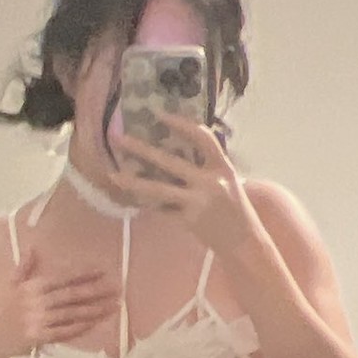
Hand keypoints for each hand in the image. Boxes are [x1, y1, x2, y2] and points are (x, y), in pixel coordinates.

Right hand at [0, 245, 118, 357]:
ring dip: (95, 309)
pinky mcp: (40, 337)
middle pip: (72, 295)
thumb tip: (33, 247)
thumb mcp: (8, 285)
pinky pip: (65, 331)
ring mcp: (39, 320)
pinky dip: (81, 327)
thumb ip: (23, 266)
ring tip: (113, 306)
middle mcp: (36, 302)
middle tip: (117, 288)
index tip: (101, 271)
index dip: (83, 274)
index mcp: (31, 286)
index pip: (62, 278)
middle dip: (96, 291)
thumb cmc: (0, 312)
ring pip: (72, 313)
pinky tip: (95, 323)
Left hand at [110, 117, 261, 259]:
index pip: (202, 137)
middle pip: (170, 161)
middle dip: (142, 149)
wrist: (244, 243)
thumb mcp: (228, 181)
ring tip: (112, 175)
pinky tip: (132, 199)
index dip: (181, 123)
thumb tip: (177, 150)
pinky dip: (148, 204)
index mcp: (222, 167)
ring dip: (133, 182)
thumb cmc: (236, 210)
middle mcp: (210, 181)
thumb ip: (207, 166)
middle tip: (119, 138)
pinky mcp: (189, 220)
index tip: (159, 114)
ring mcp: (198, 201)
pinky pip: (162, 209)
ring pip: (158, 189)